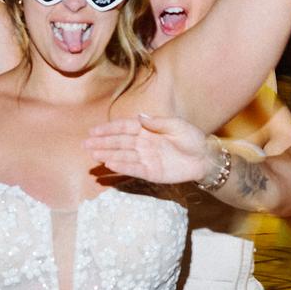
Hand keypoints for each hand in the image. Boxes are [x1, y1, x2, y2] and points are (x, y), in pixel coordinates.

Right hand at [86, 111, 211, 184]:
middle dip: (102, 143)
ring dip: (107, 155)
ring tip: (92, 155)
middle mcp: (143, 144)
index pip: (124, 128)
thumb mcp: (176, 125)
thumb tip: (139, 116)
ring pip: (123, 156)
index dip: (108, 129)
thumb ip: (157, 122)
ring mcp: (146, 158)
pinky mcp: (152, 172)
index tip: (93, 130)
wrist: (205, 158)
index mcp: (147, 130)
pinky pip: (134, 169)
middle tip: (85, 145)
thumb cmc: (191, 138)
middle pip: (119, 143)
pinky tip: (110, 164)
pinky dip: (122, 167)